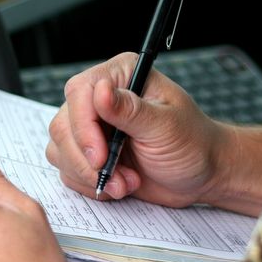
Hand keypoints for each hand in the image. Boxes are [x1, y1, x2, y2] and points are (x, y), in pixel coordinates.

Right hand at [46, 52, 232, 206]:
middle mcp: (101, 98)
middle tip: (116, 177)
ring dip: (90, 175)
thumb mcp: (166, 127)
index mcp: (122, 76)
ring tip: (126, 182)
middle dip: (86, 159)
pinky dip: (90, 184)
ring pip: (60, 149)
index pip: (80, 93)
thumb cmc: (193, 144)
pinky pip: (68, 169)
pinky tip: (119, 185)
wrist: (200, 174)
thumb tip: (100, 92)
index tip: (100, 157)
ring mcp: (92, 127)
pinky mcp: (89, 152)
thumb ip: (131, 110)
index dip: (84, 127)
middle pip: (63, 125)